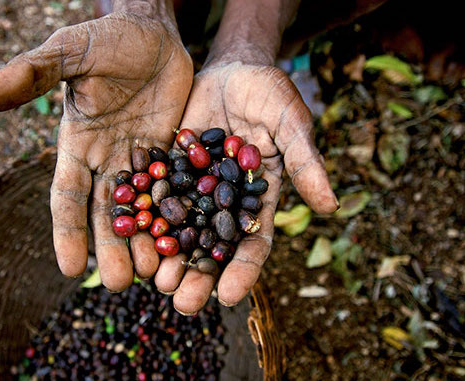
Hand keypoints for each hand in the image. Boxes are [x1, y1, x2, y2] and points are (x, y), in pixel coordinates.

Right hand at [0, 2, 192, 290]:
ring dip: (147, 242)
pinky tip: (188, 240)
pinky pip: (174, 190)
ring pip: (143, 210)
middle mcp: (107, 160)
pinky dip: (177, 216)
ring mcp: (141, 160)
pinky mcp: (172, 154)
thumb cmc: (106, 39)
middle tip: (123, 284)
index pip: (68, 197)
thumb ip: (31, 73)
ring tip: (157, 273)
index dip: (68, 232)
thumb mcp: (69, 52)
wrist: (152, 31)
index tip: (72, 268)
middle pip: (107, 214)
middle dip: (113, 248)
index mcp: (77, 146)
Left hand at [154, 61, 337, 314]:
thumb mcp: (290, 123)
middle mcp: (225, 203)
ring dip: (169, 258)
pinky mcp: (170, 171)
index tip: (229, 298)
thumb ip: (305, 161)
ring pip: (181, 231)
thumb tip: (331, 205)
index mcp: (258, 200)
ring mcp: (195, 189)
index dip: (243, 271)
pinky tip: (133, 238)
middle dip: (200, 276)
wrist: (232, 68)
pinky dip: (146, 219)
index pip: (253, 243)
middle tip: (182, 304)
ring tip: (155, 282)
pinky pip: (156, 199)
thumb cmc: (270, 94)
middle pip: (213, 247)